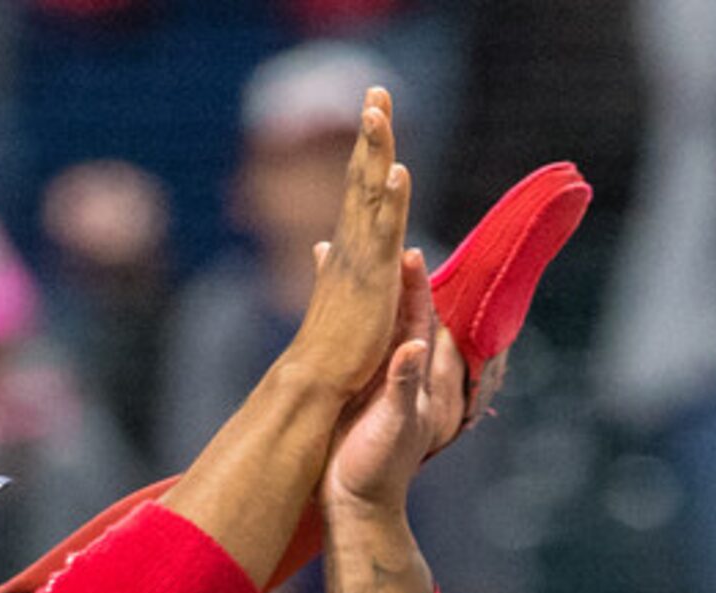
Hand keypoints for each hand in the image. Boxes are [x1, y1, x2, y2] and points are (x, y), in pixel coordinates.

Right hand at [281, 88, 411, 399]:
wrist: (317, 379)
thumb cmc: (331, 346)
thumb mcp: (337, 295)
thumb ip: (332, 266)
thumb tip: (321, 247)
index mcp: (350, 246)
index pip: (358, 186)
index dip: (365, 149)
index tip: (372, 111)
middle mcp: (353, 243)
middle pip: (362, 175)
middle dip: (370, 132)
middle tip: (376, 89)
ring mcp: (362, 257)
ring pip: (369, 192)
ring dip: (375, 150)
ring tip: (379, 110)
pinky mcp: (374, 277)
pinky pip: (384, 231)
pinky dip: (391, 200)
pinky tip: (398, 171)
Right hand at [325, 251, 449, 512]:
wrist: (355, 503)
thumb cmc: (382, 469)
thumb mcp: (396, 427)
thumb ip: (404, 386)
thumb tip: (413, 344)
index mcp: (419, 376)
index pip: (421, 319)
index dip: (415, 286)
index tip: (407, 252)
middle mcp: (398, 369)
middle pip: (394, 309)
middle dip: (384, 273)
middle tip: (372, 235)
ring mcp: (372, 375)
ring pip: (367, 320)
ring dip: (356, 287)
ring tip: (335, 249)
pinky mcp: (348, 385)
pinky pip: (343, 339)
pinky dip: (332, 314)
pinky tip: (317, 294)